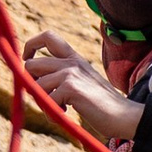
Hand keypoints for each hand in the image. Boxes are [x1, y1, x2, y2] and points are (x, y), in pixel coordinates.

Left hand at [24, 29, 140, 145]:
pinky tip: (66, 114)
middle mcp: (71, 62)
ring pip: (35, 84)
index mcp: (74, 58)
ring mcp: (71, 73)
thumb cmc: (102, 105)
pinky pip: (46, 101)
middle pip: (32, 64)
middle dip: (31, 83)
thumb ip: (62, 77)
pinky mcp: (71, 88)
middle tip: (46, 96)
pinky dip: (51, 114)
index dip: (30, 46)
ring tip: (60, 108)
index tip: (27, 60)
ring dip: (42, 102)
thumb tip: (32, 82)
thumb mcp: (81, 83)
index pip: (47, 36)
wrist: (124, 115)